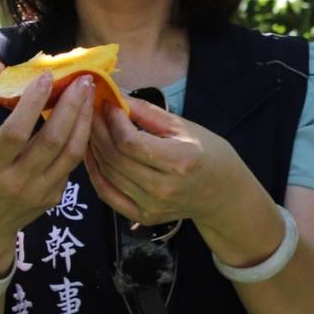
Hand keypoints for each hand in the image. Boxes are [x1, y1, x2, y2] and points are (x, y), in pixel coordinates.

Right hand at [0, 60, 95, 270]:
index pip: (15, 133)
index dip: (32, 103)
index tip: (46, 76)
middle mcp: (14, 183)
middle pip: (52, 140)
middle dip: (72, 106)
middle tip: (83, 79)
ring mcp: (37, 193)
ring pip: (71, 152)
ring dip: (84, 120)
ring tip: (89, 93)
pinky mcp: (53, 198)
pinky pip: (71, 164)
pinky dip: (79, 138)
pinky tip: (83, 117)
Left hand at [85, 96, 246, 229]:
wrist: (223, 193)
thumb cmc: (209, 153)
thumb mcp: (185, 127)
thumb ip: (149, 114)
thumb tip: (119, 97)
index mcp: (179, 161)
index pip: (131, 142)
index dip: (113, 121)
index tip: (107, 103)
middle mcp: (162, 188)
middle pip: (115, 158)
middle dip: (98, 131)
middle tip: (91, 111)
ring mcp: (151, 206)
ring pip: (108, 175)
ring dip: (94, 149)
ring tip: (90, 128)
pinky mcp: (142, 216)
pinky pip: (108, 195)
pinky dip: (96, 174)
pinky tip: (93, 155)